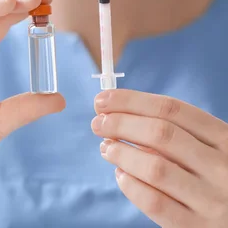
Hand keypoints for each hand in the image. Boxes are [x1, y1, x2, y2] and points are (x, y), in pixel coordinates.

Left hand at [92, 89, 227, 226]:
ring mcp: (211, 200)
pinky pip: (154, 202)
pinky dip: (130, 185)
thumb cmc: (217, 178)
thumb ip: (178, 134)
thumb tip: (119, 116)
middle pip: (160, 134)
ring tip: (107, 148)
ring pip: (154, 167)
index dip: (131, 101)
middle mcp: (222, 168)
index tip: (103, 99)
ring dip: (121, 153)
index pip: (172, 109)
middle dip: (120, 123)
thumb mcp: (212, 150)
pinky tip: (122, 175)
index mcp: (226, 139)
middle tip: (98, 123)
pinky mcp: (195, 227)